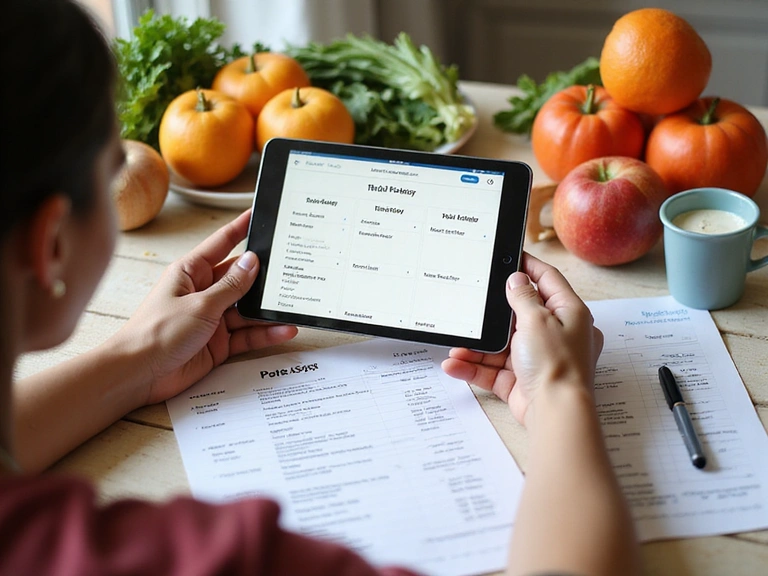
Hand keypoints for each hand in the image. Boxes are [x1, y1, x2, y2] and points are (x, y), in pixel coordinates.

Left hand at [111, 210, 297, 405]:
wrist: (138, 375)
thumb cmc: (156, 333)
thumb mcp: (200, 304)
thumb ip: (231, 285)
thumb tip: (252, 261)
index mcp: (191, 272)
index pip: (221, 243)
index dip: (241, 228)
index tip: (259, 213)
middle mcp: (203, 292)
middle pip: (240, 278)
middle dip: (264, 276)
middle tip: (291, 267)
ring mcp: (212, 318)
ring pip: (247, 309)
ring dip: (268, 309)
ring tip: (292, 304)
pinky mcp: (218, 343)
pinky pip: (247, 335)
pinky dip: (265, 333)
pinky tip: (283, 330)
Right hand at [442, 253, 602, 425]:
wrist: (555, 413)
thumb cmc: (557, 365)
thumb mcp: (537, 320)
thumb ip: (523, 297)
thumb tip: (517, 279)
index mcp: (569, 314)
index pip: (548, 280)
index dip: (528, 267)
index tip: (510, 256)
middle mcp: (556, 335)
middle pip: (519, 316)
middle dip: (492, 315)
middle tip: (473, 303)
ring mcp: (538, 359)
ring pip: (501, 347)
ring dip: (477, 348)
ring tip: (456, 346)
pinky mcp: (522, 382)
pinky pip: (493, 371)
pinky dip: (474, 368)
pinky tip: (454, 364)